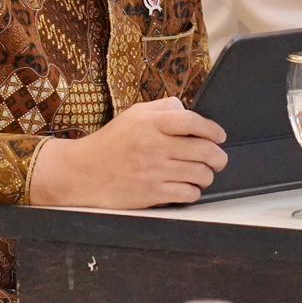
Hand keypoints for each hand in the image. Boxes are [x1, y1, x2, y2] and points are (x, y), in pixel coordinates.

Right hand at [29, 97, 227, 207]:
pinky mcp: (150, 194)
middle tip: (219, 159)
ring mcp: (153, 172)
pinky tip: (189, 187)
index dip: (212, 129)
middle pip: (203, 150)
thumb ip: (162, 108)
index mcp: (150, 123)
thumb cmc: (110, 142)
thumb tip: (186, 110)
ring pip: (199, 174)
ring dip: (208, 175)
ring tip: (204, 174)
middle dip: (218, 156)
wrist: (81, 173)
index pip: (192, 121)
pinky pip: (187, 194)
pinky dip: (194, 191)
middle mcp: (154, 146)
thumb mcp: (133, 115)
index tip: (220, 136)